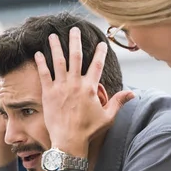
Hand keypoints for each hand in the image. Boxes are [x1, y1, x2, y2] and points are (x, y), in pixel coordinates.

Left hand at [35, 28, 133, 157]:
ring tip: (52, 35)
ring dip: (56, 47)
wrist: (69, 141)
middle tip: (74, 29)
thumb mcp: (107, 116)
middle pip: (76, 57)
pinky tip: (38, 53)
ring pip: (58, 61)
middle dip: (75, 41)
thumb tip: (133, 93)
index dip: (100, 52)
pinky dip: (41, 63)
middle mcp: (75, 83)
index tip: (101, 42)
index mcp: (90, 88)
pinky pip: (44, 74)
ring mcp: (61, 87)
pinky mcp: (48, 93)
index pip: (97, 65)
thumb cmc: (88, 130)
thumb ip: (118, 102)